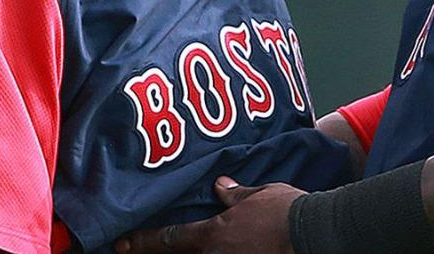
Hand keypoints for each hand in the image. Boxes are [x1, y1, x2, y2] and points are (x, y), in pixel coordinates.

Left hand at [114, 176, 305, 252]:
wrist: (312, 233)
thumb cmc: (286, 211)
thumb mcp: (259, 194)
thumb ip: (235, 194)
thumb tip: (219, 186)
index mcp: (213, 235)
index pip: (169, 238)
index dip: (142, 242)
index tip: (121, 244)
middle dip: (160, 252)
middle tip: (136, 249)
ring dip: (188, 253)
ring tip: (180, 249)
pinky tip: (221, 248)